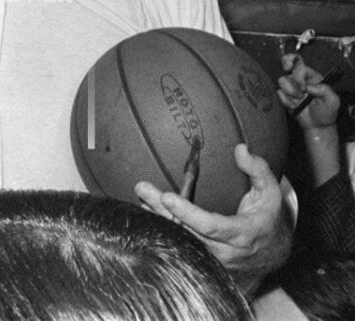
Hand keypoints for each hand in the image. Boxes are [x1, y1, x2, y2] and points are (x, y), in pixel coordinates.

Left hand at [134, 144, 290, 294]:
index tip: (166, 197)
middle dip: (161, 211)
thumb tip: (241, 148)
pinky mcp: (204, 264)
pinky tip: (147, 214)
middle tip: (142, 188)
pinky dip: (163, 232)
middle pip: (186, 233)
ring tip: (139, 199)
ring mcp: (213, 262)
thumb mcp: (270, 192)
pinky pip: (180, 249)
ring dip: (157, 221)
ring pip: (179, 243)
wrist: (273, 251)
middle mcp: (225, 252)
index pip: (210, 226)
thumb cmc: (267, 216)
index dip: (187, 213)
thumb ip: (258, 169)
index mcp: (242, 234)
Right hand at [277, 53, 339, 129]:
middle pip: (287, 64)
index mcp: (313, 77)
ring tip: (298, 100)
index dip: (299, 75)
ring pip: (281, 80)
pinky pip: (278, 93)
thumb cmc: (326, 112)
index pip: (301, 66)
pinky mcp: (284, 95)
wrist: (317, 125)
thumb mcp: (333, 101)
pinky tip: (294, 106)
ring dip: (289, 92)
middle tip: (295, 86)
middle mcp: (300, 79)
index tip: (303, 88)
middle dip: (289, 74)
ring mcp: (291, 86)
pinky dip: (285, 100)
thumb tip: (310, 86)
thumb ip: (325, 90)